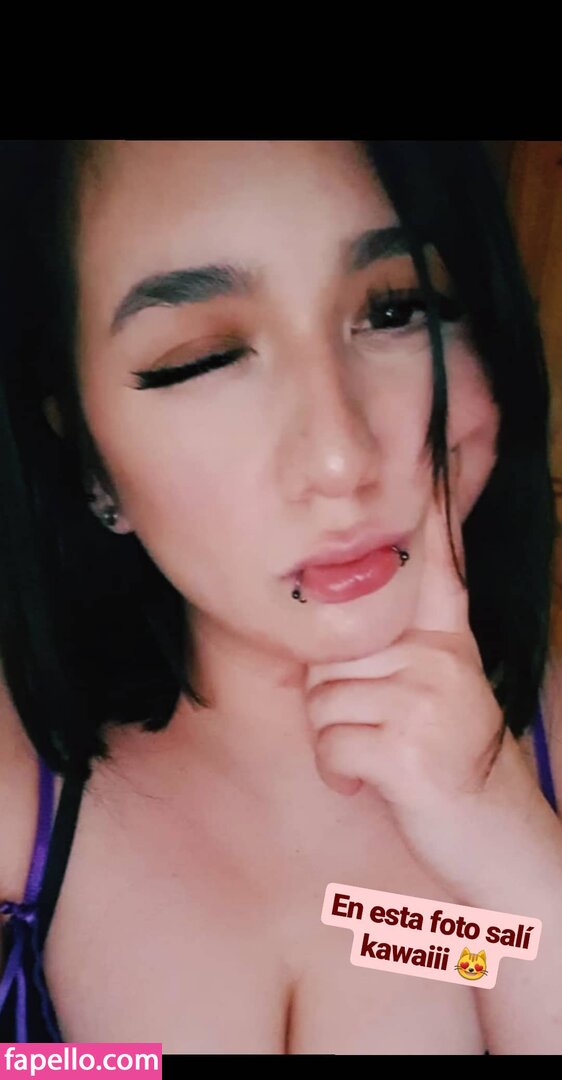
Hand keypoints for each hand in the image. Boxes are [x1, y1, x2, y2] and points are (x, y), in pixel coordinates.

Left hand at [305, 456, 526, 887]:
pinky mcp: (409, 746)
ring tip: (380, 760)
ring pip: (323, 701)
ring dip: (337, 743)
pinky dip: (340, 774)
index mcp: (449, 642)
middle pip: (332, 652)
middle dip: (334, 701)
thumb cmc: (453, 768)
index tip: (427, 441)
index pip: (437, 563)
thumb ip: (398, 655)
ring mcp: (429, 699)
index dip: (430, 506)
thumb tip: (335, 628)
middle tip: (379, 733)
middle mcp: (443, 658)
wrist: (501, 846)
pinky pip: (330, 744)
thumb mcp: (438, 698)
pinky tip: (374, 784)